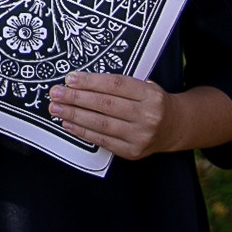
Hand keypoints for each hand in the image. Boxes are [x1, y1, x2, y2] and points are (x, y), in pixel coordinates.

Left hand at [46, 71, 169, 159]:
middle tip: (56, 93)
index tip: (71, 79)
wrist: (175, 128)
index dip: (91, 82)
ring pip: (101, 124)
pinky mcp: (132, 152)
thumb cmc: (152, 103)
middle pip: (105, 104)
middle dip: (76, 98)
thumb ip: (119, 85)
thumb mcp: (145, 87)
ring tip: (56, 108)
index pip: (116, 85)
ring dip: (74, 115)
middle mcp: (147, 115)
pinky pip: (102, 140)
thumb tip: (80, 82)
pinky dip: (82, 132)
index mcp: (150, 95)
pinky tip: (68, 124)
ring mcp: (140, 136)